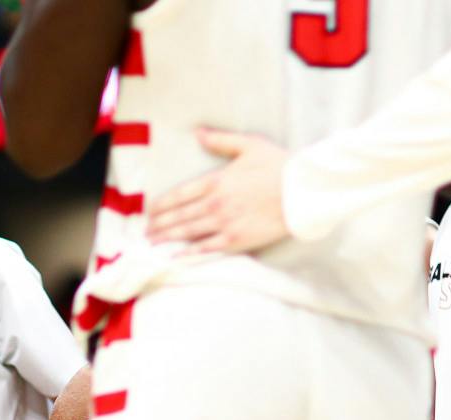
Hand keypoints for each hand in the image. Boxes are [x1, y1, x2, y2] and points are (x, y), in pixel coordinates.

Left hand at [146, 129, 292, 255]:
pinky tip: (176, 256)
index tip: (150, 210)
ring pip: (188, 233)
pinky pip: (207, 248)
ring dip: (167, 238)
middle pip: (178, 216)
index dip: (161, 205)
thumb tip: (198, 132)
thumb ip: (221, 140)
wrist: (304, 191)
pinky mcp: (236, 239)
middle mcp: (215, 203)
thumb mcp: (250, 145)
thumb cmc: (279, 165)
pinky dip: (189, 253)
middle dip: (159, 224)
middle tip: (146, 231)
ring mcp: (225, 223)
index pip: (179, 195)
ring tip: (153, 243)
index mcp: (216, 180)